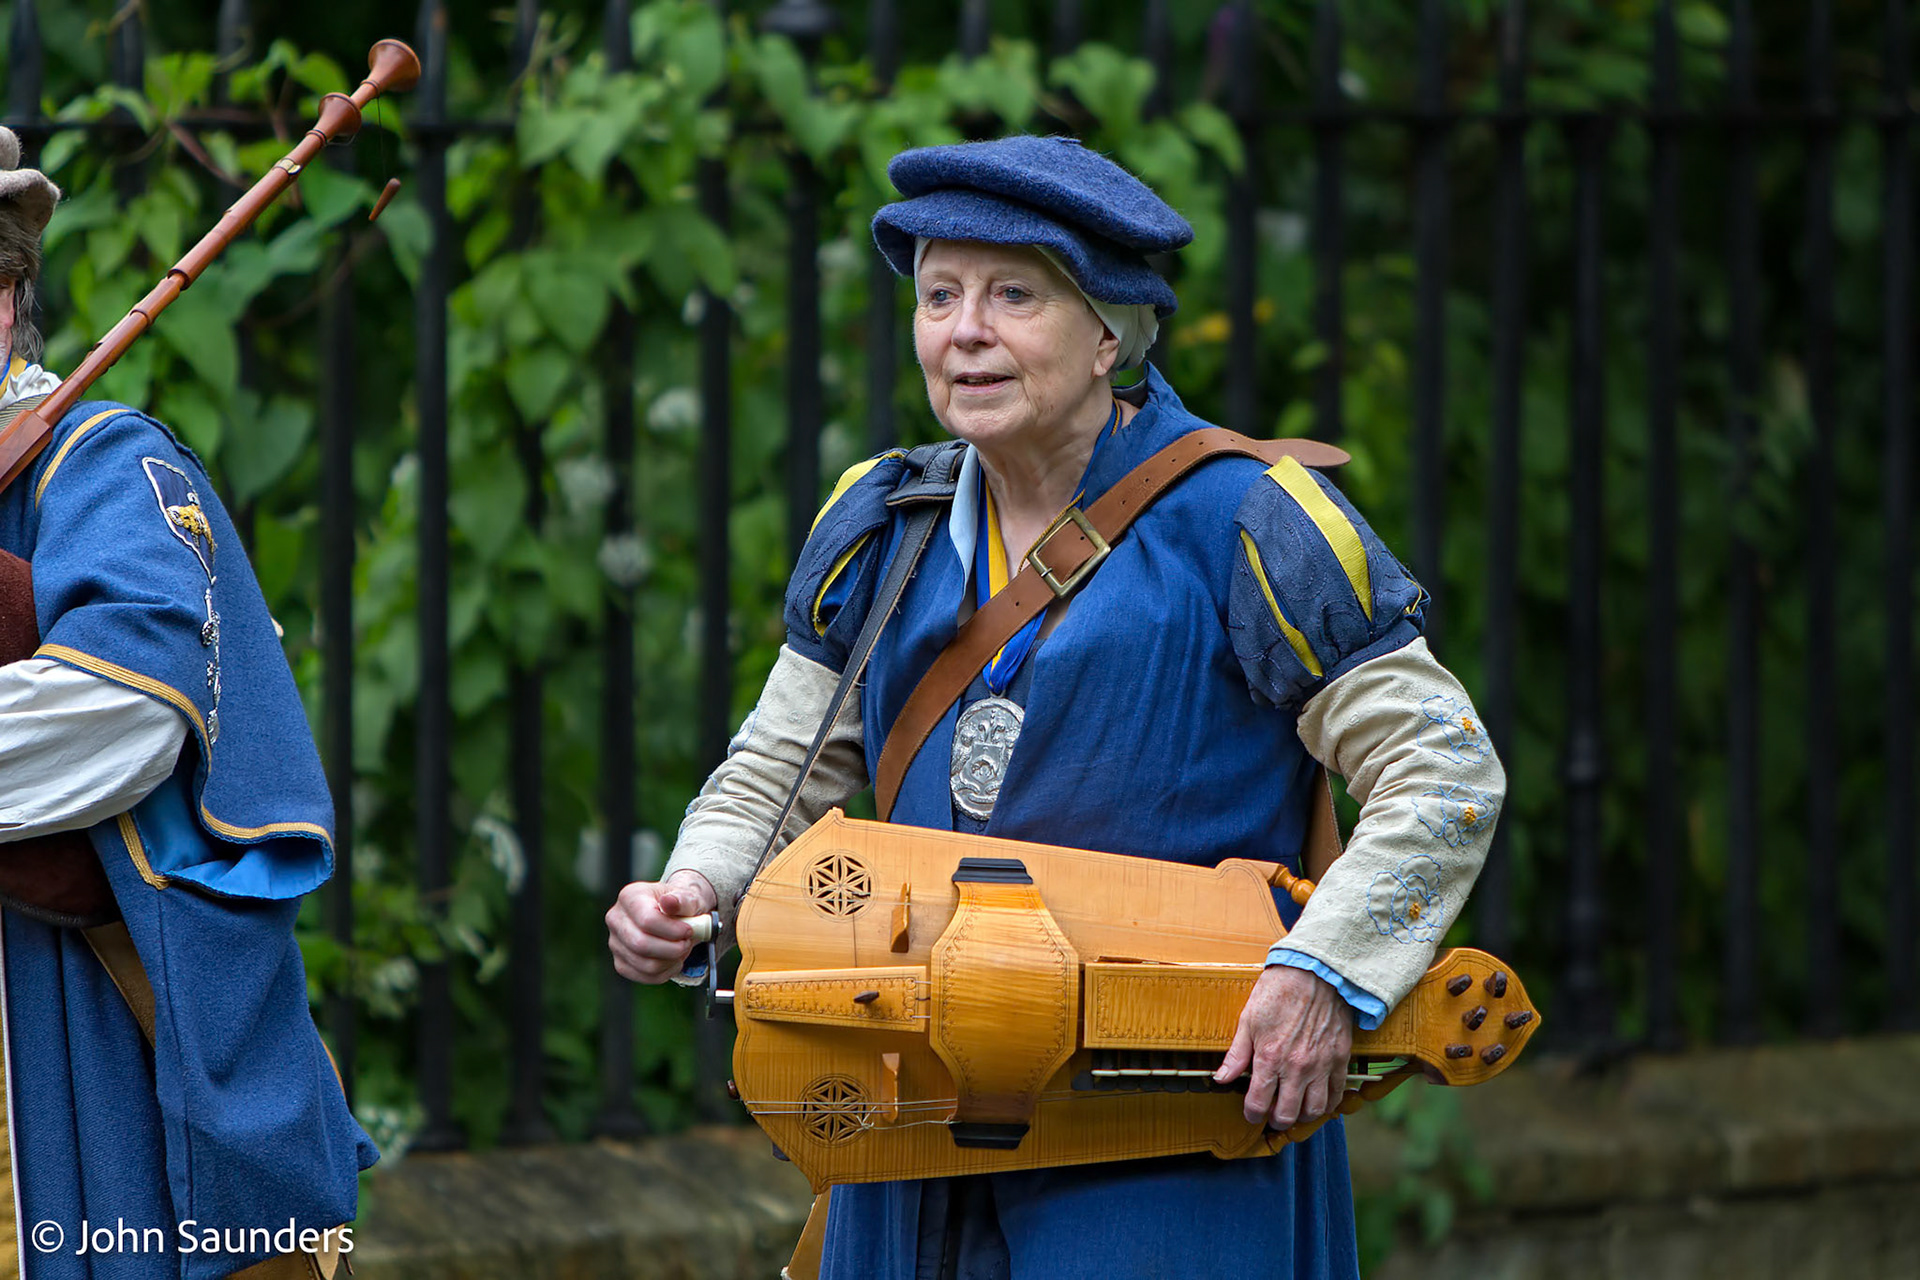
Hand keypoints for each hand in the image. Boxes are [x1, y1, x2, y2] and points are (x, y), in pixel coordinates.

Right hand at [605, 869, 718, 983]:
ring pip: (645, 964)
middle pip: (642, 944)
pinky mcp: (621, 963)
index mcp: (629, 896)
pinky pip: (644, 976)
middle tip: (687, 943)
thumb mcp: (687, 897)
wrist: (675, 915)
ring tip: (682, 950)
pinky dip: (666, 972)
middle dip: (672, 949)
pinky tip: (674, 960)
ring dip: (671, 961)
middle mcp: (616, 919)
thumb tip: (669, 902)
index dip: (672, 930)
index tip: (689, 931)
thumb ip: (681, 900)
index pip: (647, 920)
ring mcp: (615, 943)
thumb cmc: (680, 905)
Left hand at [1214, 965, 1354, 1129]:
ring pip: (1313, 1111)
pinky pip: (1337, 1095)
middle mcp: (1296, 1068)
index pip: (1257, 1104)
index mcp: (1269, 1058)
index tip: (1251, 1113)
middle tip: (1271, 1114)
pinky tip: (1317, 1097)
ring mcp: (1321, 1066)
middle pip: (1286, 1115)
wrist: (1316, 972)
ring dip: (1301, 1115)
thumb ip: (1237, 1054)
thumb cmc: (1279, 991)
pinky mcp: (1340, 1059)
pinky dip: (1327, 1103)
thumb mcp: (1248, 1019)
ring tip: (1293, 1107)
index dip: (1251, 1115)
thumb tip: (1221, 1078)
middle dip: (1275, 1120)